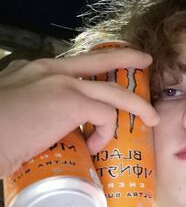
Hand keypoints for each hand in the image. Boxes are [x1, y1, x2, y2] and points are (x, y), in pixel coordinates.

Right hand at [0, 48, 159, 177]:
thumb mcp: (10, 110)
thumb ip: (31, 111)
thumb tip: (45, 130)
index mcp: (34, 70)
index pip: (73, 65)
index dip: (94, 69)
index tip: (105, 77)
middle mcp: (50, 71)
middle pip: (99, 61)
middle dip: (126, 59)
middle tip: (144, 61)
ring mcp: (62, 84)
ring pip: (113, 91)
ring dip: (136, 105)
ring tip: (151, 118)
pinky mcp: (71, 102)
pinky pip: (105, 116)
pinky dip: (105, 134)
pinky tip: (94, 147)